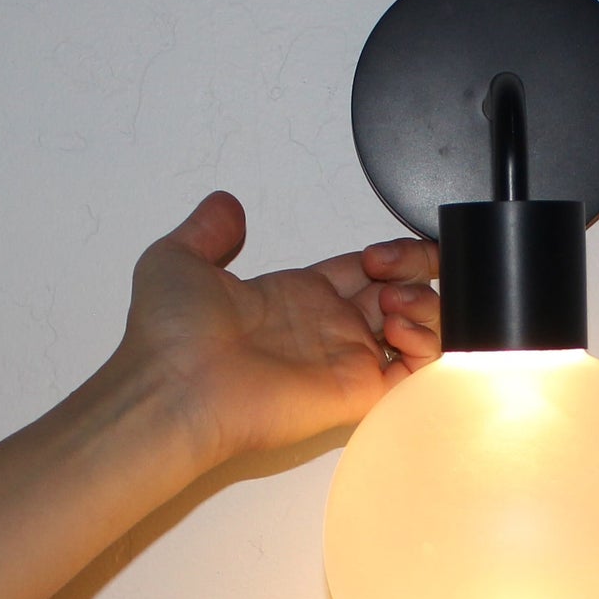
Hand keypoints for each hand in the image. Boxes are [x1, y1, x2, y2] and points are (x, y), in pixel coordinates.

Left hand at [114, 192, 440, 467]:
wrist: (174, 386)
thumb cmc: (170, 335)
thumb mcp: (177, 260)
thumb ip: (207, 229)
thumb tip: (226, 205)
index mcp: (298, 296)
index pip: (364, 270)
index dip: (387, 255)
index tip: (379, 253)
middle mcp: (329, 329)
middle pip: (399, 294)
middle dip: (416, 272)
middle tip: (395, 269)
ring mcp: (345, 362)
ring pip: (417, 332)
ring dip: (425, 307)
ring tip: (395, 301)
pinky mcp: (357, 394)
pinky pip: (416, 375)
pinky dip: (427, 347)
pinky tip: (398, 328)